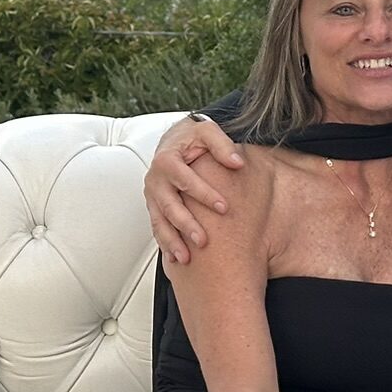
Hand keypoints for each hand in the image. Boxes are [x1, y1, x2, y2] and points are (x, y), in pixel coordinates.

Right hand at [145, 115, 243, 263]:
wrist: (175, 140)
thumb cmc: (193, 137)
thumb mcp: (208, 132)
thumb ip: (222, 144)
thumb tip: (238, 162)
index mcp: (167, 160)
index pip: (185, 180)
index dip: (205, 194)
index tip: (225, 208)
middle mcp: (156, 180)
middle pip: (169, 206)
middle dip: (186, 224)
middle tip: (203, 241)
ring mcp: (153, 195)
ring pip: (159, 221)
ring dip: (171, 241)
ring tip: (185, 258)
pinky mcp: (154, 206)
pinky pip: (157, 227)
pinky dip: (165, 243)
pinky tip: (175, 259)